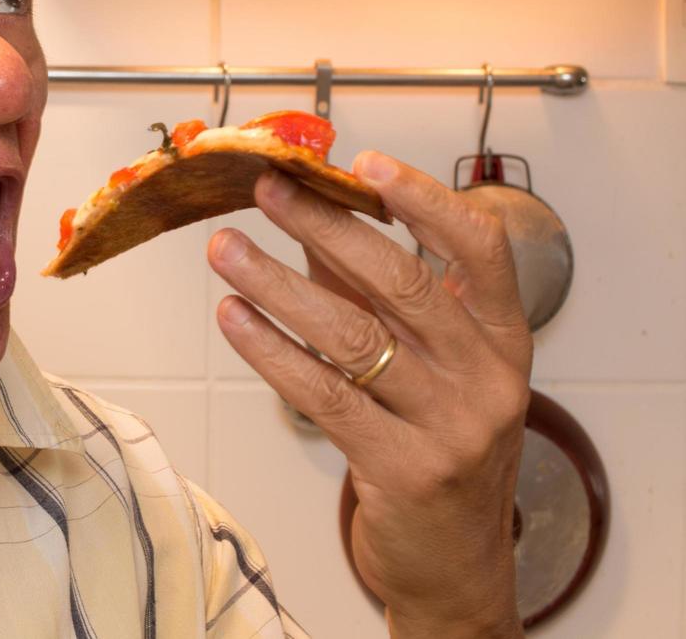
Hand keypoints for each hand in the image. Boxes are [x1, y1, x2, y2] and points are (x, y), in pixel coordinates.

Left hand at [207, 152, 532, 637]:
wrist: (457, 562)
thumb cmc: (436, 442)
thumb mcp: (425, 361)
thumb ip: (373, 292)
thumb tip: (308, 217)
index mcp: (501, 336)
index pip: (479, 248)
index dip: (424, 199)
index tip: (363, 163)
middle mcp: (487, 377)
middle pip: (402, 282)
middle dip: (326, 227)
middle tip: (266, 192)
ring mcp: (451, 426)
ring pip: (353, 336)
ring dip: (277, 284)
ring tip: (224, 249)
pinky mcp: (405, 469)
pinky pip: (324, 395)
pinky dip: (271, 350)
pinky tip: (233, 318)